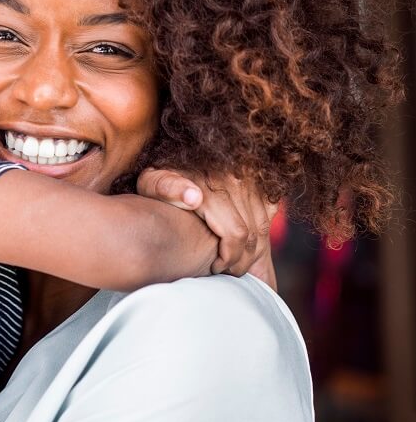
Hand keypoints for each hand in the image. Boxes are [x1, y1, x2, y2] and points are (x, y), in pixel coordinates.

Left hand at [136, 168, 277, 277]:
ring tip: (234, 262)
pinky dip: (262, 233)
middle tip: (226, 271)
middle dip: (242, 260)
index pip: (236, 234)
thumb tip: (194, 198)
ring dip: (253, 251)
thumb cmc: (159, 174)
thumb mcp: (152, 181)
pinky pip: (269, 212)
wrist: (176, 150)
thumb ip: (167, 187)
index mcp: (212, 185)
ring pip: (263, 227)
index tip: (215, 268)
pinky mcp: (259, 180)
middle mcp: (237, 180)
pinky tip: (248, 246)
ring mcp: (251, 179)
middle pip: (253, 234)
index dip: (229, 258)